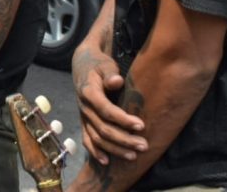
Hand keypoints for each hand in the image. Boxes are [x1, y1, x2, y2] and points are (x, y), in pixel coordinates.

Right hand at [72, 43, 146, 163]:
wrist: (83, 66)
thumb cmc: (99, 65)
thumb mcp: (105, 64)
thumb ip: (110, 73)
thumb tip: (116, 82)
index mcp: (89, 92)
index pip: (106, 110)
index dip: (123, 120)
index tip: (141, 126)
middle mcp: (84, 107)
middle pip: (103, 128)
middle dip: (124, 139)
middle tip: (143, 145)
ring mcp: (83, 116)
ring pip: (97, 138)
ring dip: (115, 149)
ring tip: (133, 156)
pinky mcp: (84, 121)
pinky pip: (87, 140)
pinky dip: (95, 152)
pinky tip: (107, 162)